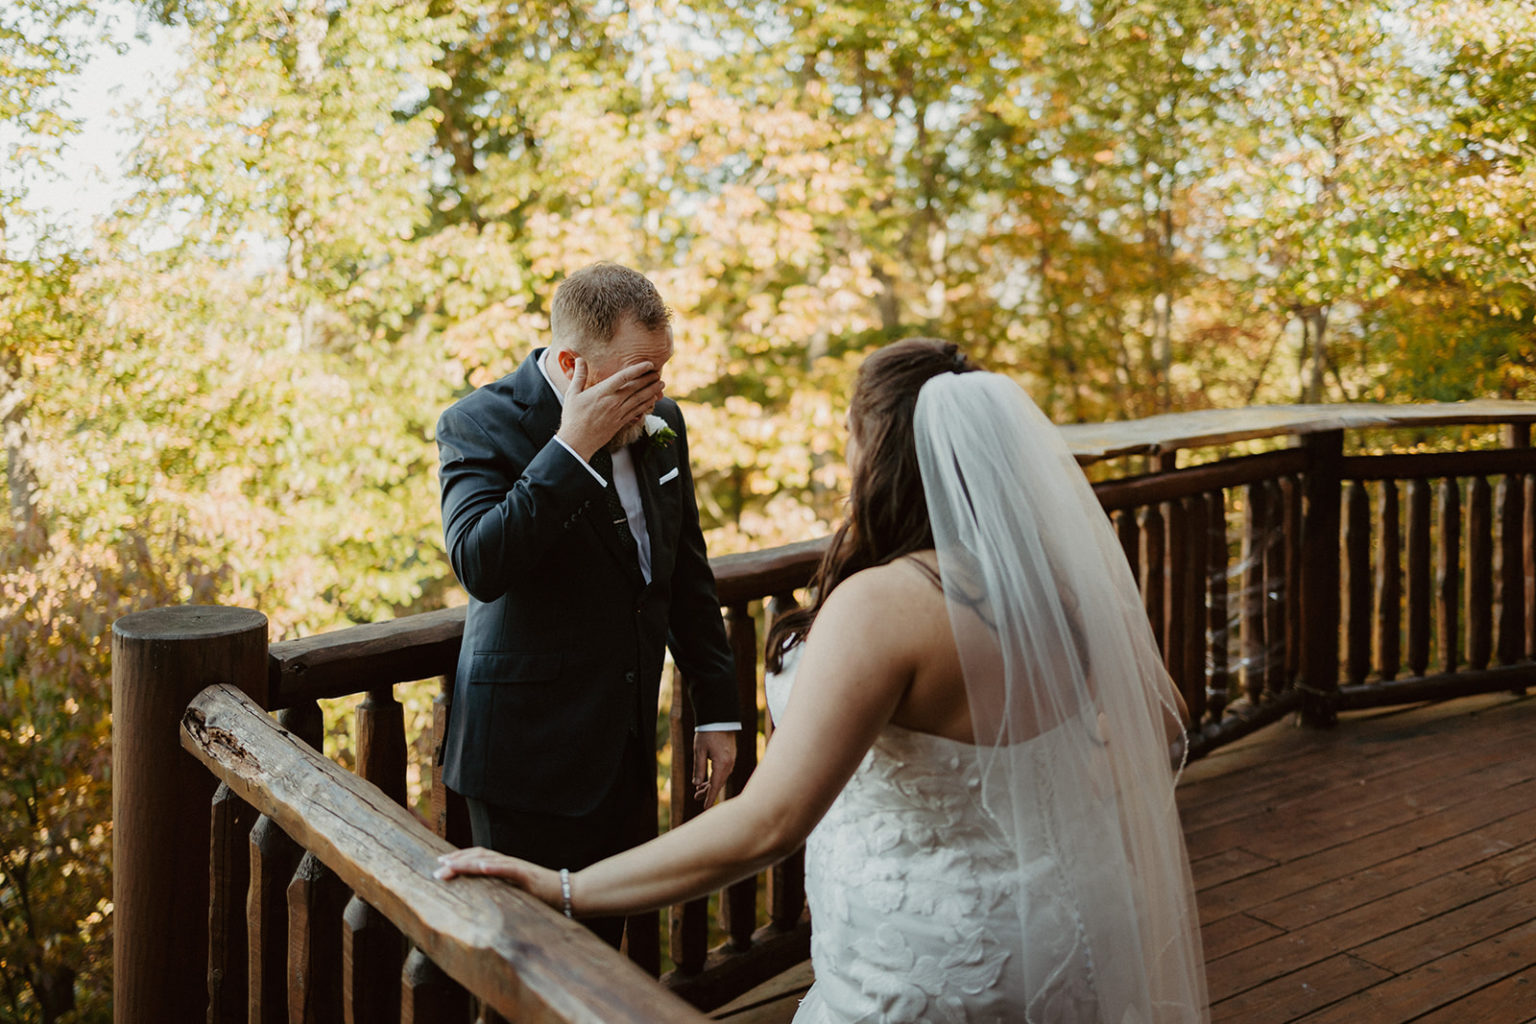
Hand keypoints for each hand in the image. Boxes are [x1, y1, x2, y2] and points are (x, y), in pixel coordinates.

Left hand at [433, 846, 562, 909]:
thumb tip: (486, 903)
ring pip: (489, 860)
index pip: (480, 858)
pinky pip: (509, 868)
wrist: (571, 893)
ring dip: (468, 862)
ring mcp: (519, 868)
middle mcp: (510, 864)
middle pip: (479, 856)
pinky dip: (494, 866)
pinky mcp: (528, 875)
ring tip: (450, 866)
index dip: (460, 858)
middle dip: (457, 861)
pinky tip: (480, 866)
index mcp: (507, 868)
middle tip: (437, 868)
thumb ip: (505, 893)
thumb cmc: (547, 897)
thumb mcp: (520, 895)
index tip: (441, 864)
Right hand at [556, 356, 662, 460]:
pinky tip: (653, 400)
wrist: (577, 442)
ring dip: (652, 391)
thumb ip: (579, 375)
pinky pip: (637, 412)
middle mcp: (613, 402)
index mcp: (602, 393)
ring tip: (661, 384)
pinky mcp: (620, 423)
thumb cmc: (572, 417)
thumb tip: (579, 359)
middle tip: (658, 372)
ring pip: (640, 400)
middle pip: (635, 388)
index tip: (648, 364)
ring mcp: (618, 413)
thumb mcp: (572, 394)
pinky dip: (646, 405)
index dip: (638, 369)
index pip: (624, 377)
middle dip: (649, 379)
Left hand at [693, 731, 736, 806]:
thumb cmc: (707, 733)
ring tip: (698, 791)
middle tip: (696, 798)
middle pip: (719, 783)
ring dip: (710, 785)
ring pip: (721, 778)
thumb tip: (697, 784)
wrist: (719, 718)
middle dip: (708, 792)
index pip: (716, 785)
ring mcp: (731, 760)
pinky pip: (723, 772)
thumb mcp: (699, 751)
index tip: (705, 808)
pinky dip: (715, 777)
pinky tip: (707, 780)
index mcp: (722, 764)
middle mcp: (729, 764)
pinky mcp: (730, 757)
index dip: (710, 797)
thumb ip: (698, 768)